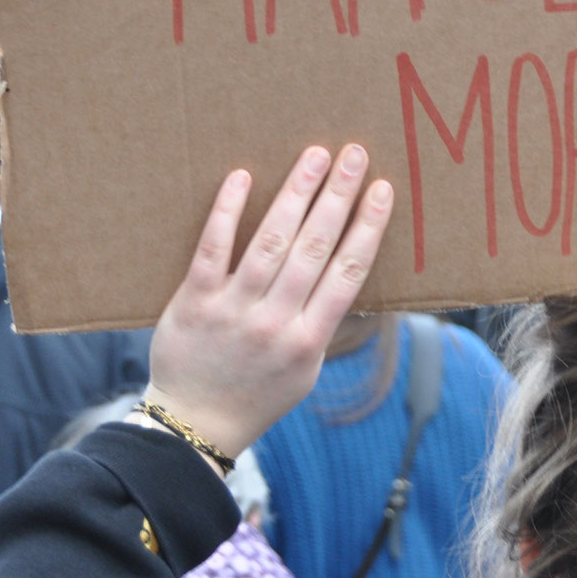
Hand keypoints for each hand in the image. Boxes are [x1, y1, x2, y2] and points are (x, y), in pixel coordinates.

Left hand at [140, 144, 393, 457]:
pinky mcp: (194, 303)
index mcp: (310, 340)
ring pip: (270, 243)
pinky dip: (228, 212)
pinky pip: (213, 250)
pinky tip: (242, 177)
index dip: (368, 227)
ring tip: (315, 156)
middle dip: (338, 197)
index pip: (348, 273)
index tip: (382, 189)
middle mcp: (275, 323)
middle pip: (314, 249)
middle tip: (354, 154)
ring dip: (296, 194)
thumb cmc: (259, 392)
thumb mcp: (307, 369)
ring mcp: (233, 311)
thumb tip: (345, 267)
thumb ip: (323, 320)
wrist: (194, 423)